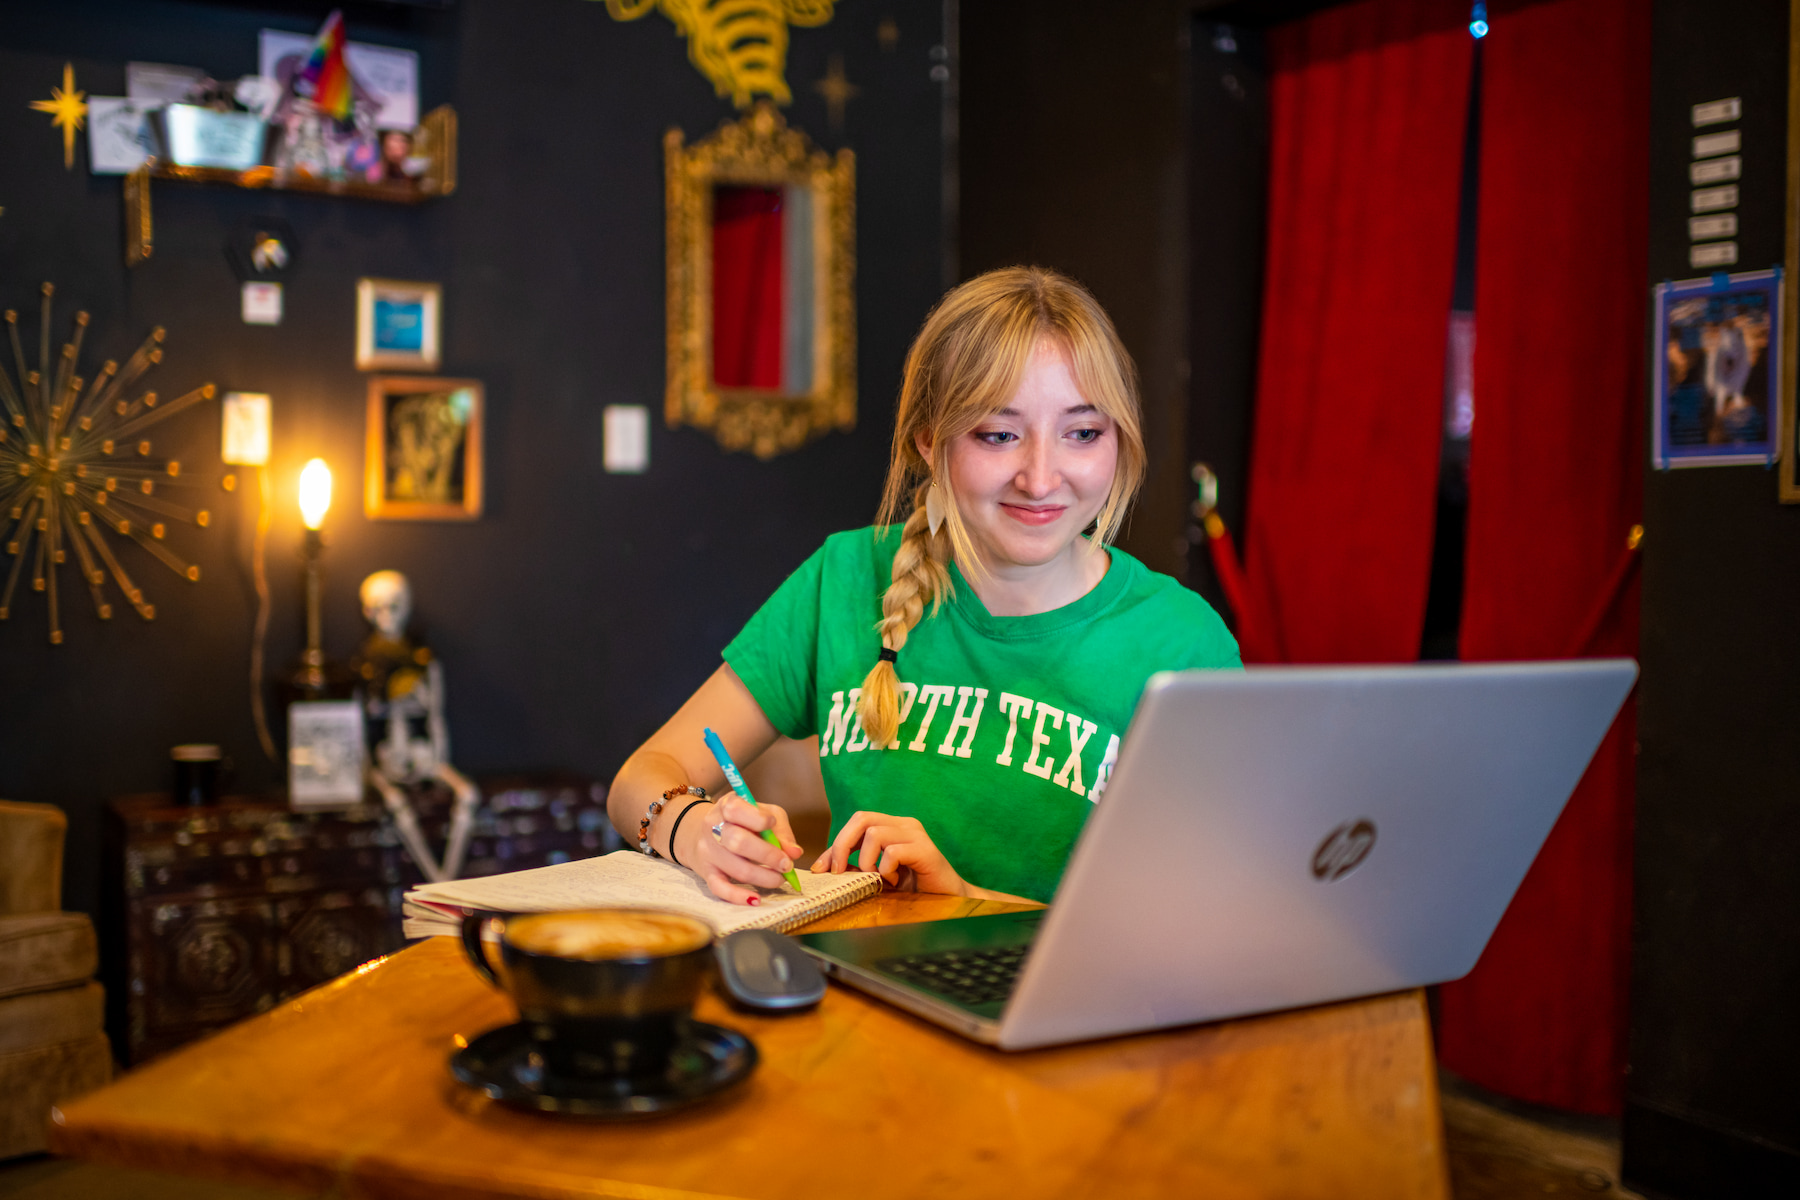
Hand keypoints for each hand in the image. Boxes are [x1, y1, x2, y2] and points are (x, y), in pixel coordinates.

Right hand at [674, 793, 803, 904]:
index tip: (772, 824)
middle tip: (786, 864)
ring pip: (736, 868)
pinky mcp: (706, 872)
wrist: (701, 831)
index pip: (737, 810)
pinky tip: (756, 899)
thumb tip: (795, 852)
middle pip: (738, 842)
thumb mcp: (762, 814)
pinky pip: (720, 888)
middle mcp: (713, 828)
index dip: (758, 819)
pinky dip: (738, 896)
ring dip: (764, 877)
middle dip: (768, 856)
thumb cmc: (741, 821)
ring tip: (780, 878)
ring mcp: (708, 852)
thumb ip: (780, 830)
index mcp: (727, 806)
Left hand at [811, 811, 969, 895]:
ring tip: (879, 879)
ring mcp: (916, 835)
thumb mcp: (878, 876)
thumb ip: (856, 867)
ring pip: (874, 834)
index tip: (822, 868)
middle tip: (839, 872)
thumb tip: (823, 867)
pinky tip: (896, 881)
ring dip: (867, 861)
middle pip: (862, 818)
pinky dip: (886, 869)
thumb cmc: (914, 889)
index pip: (857, 822)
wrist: (950, 900)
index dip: (836, 844)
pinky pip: (892, 852)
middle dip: (842, 845)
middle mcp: (904, 824)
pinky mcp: (926, 850)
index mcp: (893, 826)